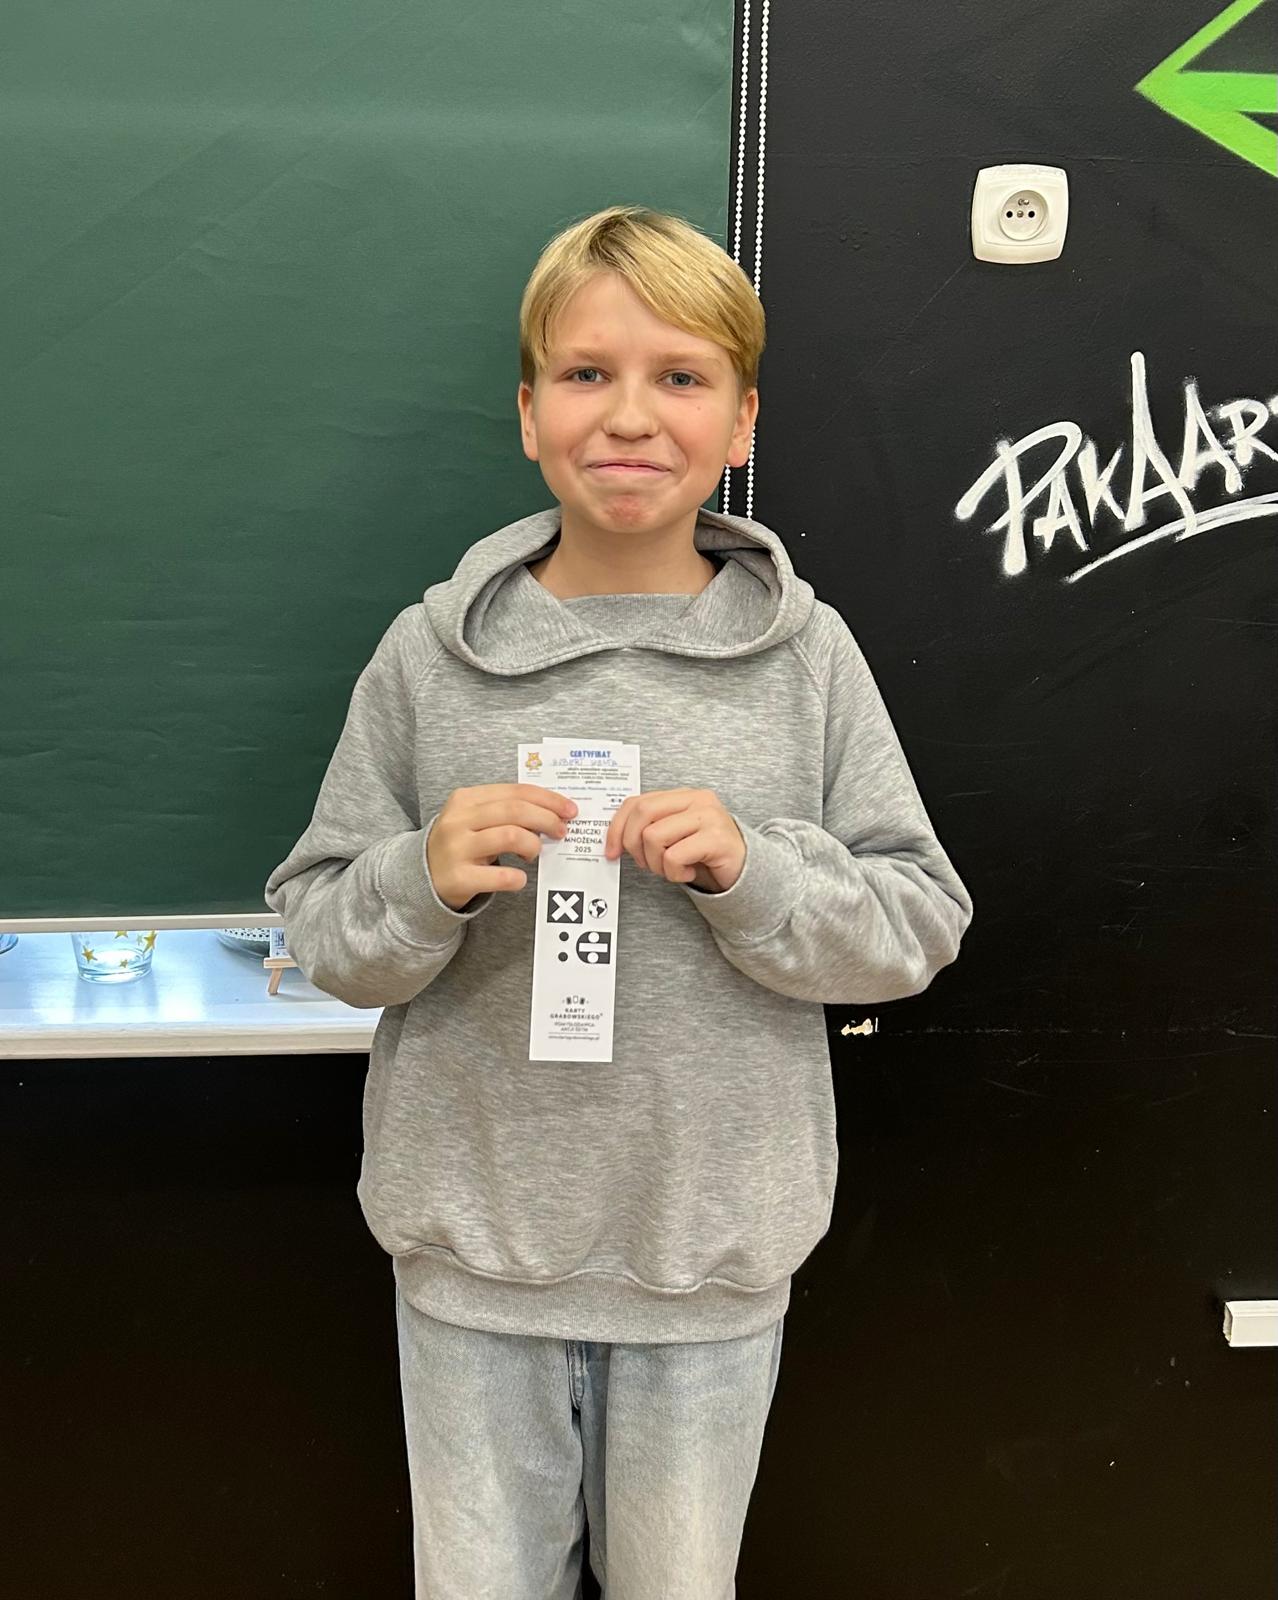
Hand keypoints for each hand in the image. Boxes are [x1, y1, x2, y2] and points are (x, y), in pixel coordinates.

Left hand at [603, 788, 744, 892]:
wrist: (747, 872)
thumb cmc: (706, 856)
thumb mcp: (675, 837)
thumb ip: (651, 828)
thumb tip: (615, 839)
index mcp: (682, 795)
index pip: (636, 802)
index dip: (616, 828)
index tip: (611, 851)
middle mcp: (696, 799)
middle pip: (642, 814)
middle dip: (634, 846)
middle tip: (647, 864)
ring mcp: (708, 817)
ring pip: (654, 837)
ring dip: (657, 864)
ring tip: (673, 868)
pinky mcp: (716, 838)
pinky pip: (674, 857)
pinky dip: (674, 873)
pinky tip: (689, 873)